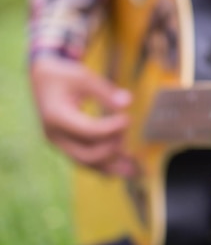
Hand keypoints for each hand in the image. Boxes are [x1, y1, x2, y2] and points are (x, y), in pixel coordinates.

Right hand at [30, 57, 135, 176]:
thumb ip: (105, 91)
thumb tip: (128, 102)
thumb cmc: (63, 77)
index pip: (88, 131)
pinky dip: (105, 165)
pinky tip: (127, 167)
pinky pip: (86, 161)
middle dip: (113, 147)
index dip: (112, 128)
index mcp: (56, 117)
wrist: (39, 82)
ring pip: (87, 163)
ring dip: (112, 165)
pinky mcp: (66, 147)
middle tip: (127, 129)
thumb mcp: (82, 77)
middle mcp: (55, 136)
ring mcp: (59, 144)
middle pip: (87, 155)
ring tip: (137, 166)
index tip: (129, 117)